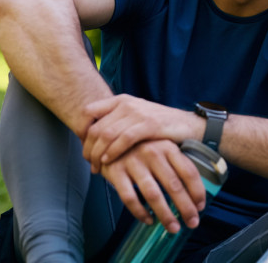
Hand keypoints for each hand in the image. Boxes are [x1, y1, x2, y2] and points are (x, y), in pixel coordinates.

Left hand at [82, 95, 200, 172]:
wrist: (186, 125)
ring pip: (107, 134)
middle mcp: (126, 104)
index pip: (88, 111)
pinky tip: (109, 161)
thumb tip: (92, 140)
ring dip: (98, 154)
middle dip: (88, 148)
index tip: (83, 146)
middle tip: (89, 163)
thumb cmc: (158, 126)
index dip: (80, 129)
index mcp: (120, 100)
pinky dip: (113, 151)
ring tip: (97, 167)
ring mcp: (138, 113)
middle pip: (95, 127)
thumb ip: (116, 123)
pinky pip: (124, 139)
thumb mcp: (134, 118)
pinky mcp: (149, 124)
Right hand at [102, 139, 206, 232]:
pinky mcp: (116, 172)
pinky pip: (130, 198)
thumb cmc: (141, 147)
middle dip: (185, 208)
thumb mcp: (161, 148)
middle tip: (192, 223)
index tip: (200, 207)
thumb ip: (176, 164)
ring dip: (165, 214)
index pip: (189, 171)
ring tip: (173, 227)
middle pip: (174, 185)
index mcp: (167, 146)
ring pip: (153, 194)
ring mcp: (133, 162)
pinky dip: (140, 212)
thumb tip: (195, 192)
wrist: (108, 139)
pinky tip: (149, 220)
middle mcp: (152, 153)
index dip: (197, 191)